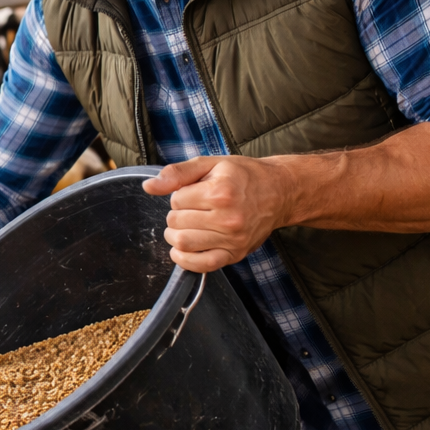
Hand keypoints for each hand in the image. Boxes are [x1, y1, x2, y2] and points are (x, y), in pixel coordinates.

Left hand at [141, 156, 294, 270]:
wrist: (280, 192)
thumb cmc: (244, 176)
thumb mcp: (211, 164)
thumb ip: (178, 173)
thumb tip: (149, 187)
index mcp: (220, 192)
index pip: (176, 200)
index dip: (179, 196)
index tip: (193, 193)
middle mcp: (227, 218)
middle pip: (176, 222)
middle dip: (177, 215)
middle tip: (192, 209)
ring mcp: (232, 239)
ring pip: (183, 243)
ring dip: (176, 235)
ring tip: (187, 226)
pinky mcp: (235, 254)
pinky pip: (201, 265)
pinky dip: (185, 259)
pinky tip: (184, 249)